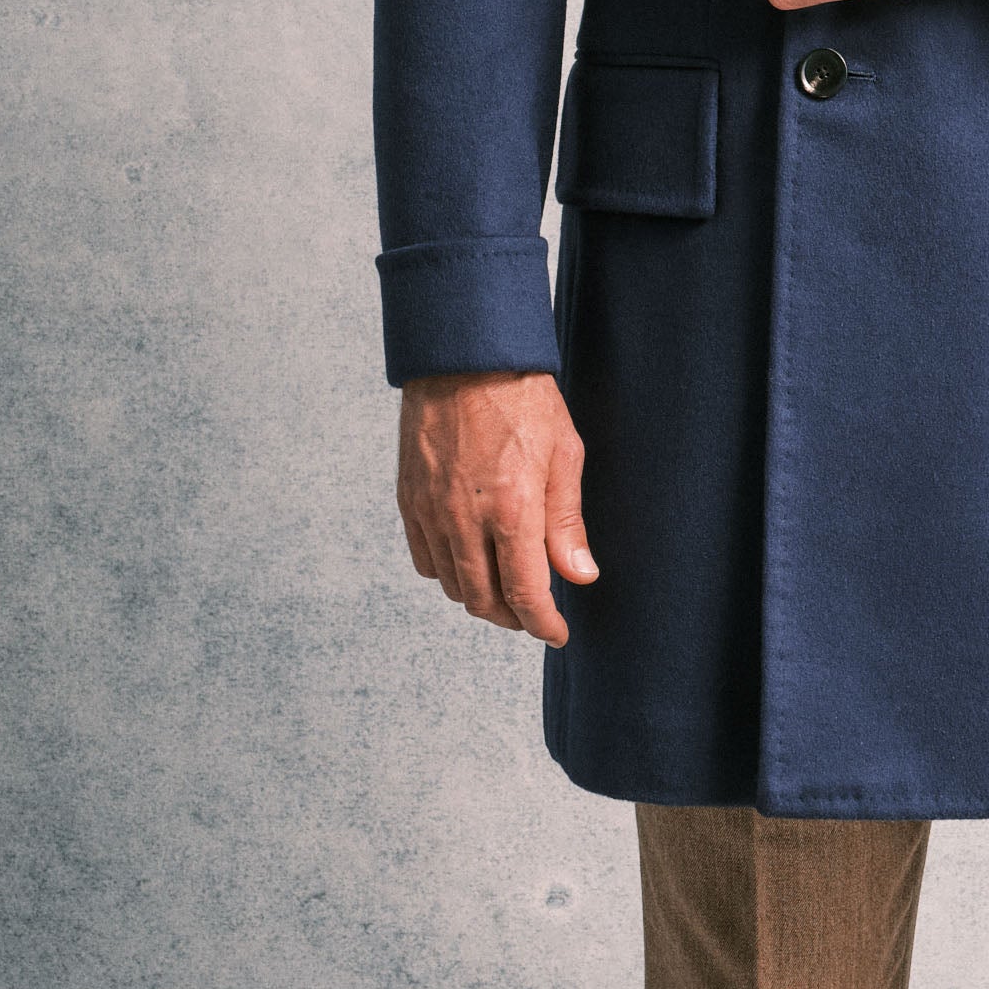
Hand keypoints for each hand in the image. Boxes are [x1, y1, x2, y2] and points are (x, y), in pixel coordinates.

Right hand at [397, 371, 594, 644]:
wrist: (462, 354)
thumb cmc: (521, 397)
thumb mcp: (563, 454)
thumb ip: (567, 523)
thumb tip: (579, 575)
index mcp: (510, 508)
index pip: (524, 592)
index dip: (543, 623)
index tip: (557, 634)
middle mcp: (464, 518)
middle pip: (484, 600)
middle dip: (513, 618)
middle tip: (535, 614)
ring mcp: (430, 511)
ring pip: (451, 585)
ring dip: (481, 598)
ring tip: (506, 589)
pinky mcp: (409, 500)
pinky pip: (425, 559)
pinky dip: (449, 573)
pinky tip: (470, 561)